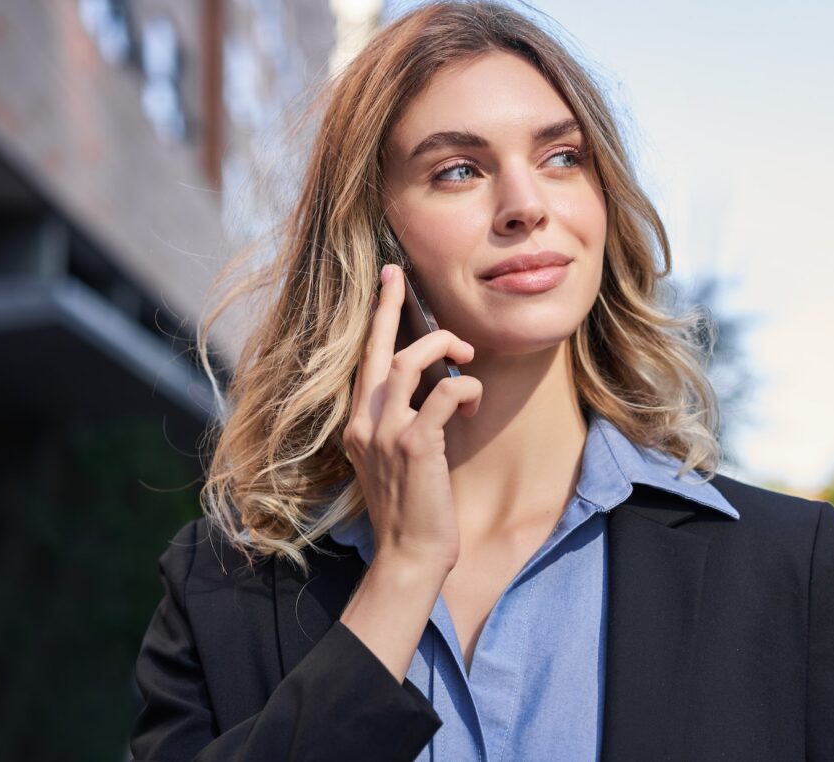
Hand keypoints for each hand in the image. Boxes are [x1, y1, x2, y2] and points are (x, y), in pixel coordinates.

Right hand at [341, 264, 482, 574]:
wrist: (408, 557)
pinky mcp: (415, 447)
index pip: (365, 359)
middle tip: (400, 276)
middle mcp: (364, 423)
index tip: (388, 282)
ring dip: (442, 348)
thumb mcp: (393, 461)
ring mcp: (386, 433)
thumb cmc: (411, 511)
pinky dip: (465, 388)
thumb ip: (401, 424)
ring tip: (466, 355)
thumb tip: (432, 390)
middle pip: (377, 349)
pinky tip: (475, 400)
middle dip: (390, 306)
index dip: (378, 318)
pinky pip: (443, 395)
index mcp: (358, 424)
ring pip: (409, 362)